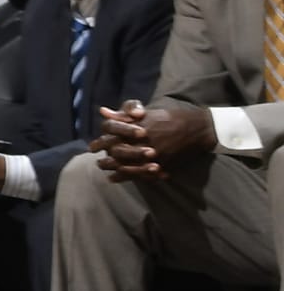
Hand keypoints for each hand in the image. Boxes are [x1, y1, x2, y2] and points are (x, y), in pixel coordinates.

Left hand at [93, 98, 214, 181]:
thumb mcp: (147, 113)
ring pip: (127, 164)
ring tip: (106, 171)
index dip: (100, 141)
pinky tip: (116, 179)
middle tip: (98, 162)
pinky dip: (127, 177)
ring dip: (113, 168)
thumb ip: (123, 114)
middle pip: (117, 150)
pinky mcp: (161, 163)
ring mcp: (152, 152)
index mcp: (138, 124)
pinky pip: (140, 173)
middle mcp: (143, 138)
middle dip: (105, 157)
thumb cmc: (170, 117)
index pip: (112, 133)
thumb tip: (103, 112)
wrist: (197, 128)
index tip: (92, 147)